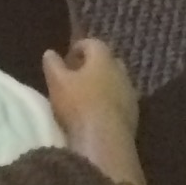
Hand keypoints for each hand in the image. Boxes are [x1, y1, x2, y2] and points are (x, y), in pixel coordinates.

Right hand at [42, 38, 144, 184]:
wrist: (105, 141)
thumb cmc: (78, 105)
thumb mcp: (57, 81)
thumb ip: (52, 64)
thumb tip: (50, 53)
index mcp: (103, 58)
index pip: (93, 43)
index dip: (79, 48)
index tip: (67, 59)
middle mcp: (121, 72)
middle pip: (108, 62)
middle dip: (94, 66)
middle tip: (78, 77)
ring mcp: (130, 94)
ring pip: (117, 83)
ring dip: (104, 86)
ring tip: (88, 97)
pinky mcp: (134, 115)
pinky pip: (121, 102)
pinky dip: (110, 103)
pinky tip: (98, 114)